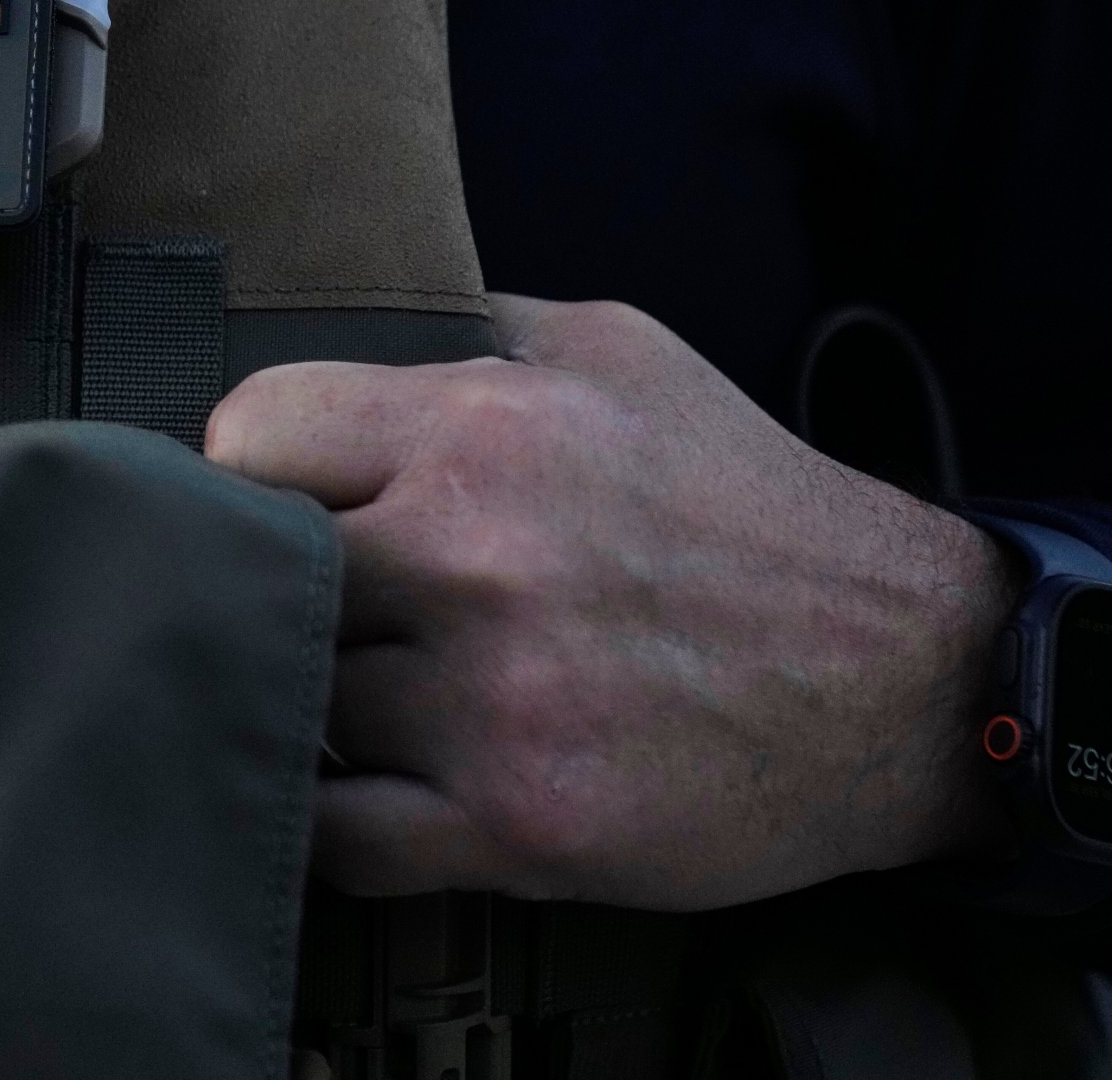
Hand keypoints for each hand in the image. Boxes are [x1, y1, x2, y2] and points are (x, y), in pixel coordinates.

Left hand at [204, 295, 1016, 910]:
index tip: (282, 502)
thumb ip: (468, 332)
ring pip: (295, 704)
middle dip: (280, 589)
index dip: (249, 472)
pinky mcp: (518, 827)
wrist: (904, 680)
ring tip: (381, 688)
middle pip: (255, 576)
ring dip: (320, 703)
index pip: (249, 434)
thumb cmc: (743, 508)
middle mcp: (477, 560)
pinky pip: (335, 837)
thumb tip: (344, 316)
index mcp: (486, 429)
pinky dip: (337, 819)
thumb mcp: (620, 354)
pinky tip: (378, 781)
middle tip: (323, 604)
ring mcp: (493, 705)